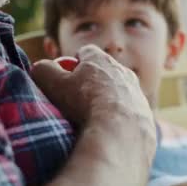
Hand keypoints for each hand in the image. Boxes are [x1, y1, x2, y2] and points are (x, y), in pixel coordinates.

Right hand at [32, 45, 156, 185]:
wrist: (120, 133)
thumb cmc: (84, 104)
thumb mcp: (54, 84)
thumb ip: (44, 71)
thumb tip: (40, 67)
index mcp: (102, 60)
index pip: (86, 52)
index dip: (73, 63)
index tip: (65, 78)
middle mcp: (124, 72)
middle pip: (104, 73)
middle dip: (91, 84)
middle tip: (77, 102)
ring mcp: (138, 94)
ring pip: (120, 94)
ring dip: (108, 103)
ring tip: (93, 121)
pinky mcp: (146, 116)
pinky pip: (130, 115)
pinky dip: (120, 122)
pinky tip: (109, 133)